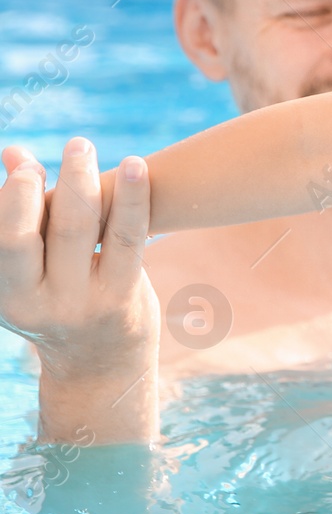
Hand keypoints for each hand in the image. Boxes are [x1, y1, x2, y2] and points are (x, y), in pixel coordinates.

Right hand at [0, 138, 159, 442]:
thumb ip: (24, 214)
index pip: (6, 240)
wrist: (99, 367)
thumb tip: (14, 151)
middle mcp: (40, 302)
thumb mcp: (30, 270)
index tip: (26, 166)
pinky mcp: (123, 296)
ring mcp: (83, 301)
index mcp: (9, 293)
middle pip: (39, 234)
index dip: (12, 200)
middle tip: (73, 145)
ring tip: (90, 146)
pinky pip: (129, 240)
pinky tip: (136, 167)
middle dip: (50, 185)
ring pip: (85, 232)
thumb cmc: (59, 300)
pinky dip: (132, 200)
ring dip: (88, 183)